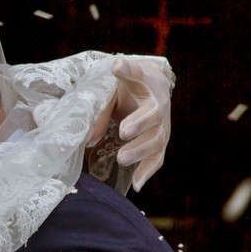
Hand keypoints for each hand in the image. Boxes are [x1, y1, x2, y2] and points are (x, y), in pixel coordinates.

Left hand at [98, 57, 171, 189]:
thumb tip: (87, 139)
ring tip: (121, 158)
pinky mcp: (159, 141)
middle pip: (154, 114)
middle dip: (139, 123)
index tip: (116, 66)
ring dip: (140, 150)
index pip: (138, 73)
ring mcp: (162, 124)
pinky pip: (157, 158)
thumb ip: (100, 108)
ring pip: (157, 138)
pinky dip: (148, 171)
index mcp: (147, 80)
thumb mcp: (111, 88)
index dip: (128, 70)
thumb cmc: (124, 87)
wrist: (147, 90)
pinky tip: (137, 185)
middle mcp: (159, 102)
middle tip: (123, 131)